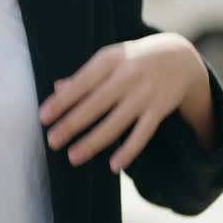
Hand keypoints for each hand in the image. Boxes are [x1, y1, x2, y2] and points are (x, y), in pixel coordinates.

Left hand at [38, 32, 205, 172]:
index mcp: (111, 59)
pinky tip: (114, 166)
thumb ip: (84, 75)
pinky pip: (142, 134)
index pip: (82, 82)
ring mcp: (145, 94)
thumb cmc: (133, 59)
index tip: (43, 117)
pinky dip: (129, 150)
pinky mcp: (159, 110)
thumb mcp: (109, 59)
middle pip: (96, 104)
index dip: (62, 101)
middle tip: (52, 141)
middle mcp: (128, 75)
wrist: (179, 57)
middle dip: (72, 124)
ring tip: (73, 157)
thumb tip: (56, 88)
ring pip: (116, 122)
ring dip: (94, 141)